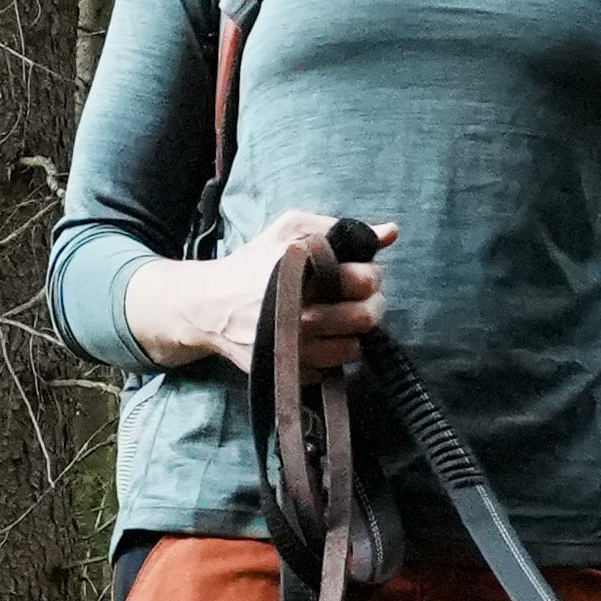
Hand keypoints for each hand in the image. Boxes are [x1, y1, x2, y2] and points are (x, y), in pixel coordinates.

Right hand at [216, 208, 393, 378]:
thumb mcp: (290, 230)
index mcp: (304, 274)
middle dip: (369, 306)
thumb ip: (339, 228)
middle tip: (357, 301)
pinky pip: (331, 369)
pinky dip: (329, 355)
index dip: (371, 277)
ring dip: (350, 334)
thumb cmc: (254, 263)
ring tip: (335, 320)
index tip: (361, 276)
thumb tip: (390, 232)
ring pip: (352, 348)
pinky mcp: (290, 372)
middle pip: (364, 317)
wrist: (210, 306)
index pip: (363, 281)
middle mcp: (301, 314)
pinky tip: (316, 339)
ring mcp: (295, 348)